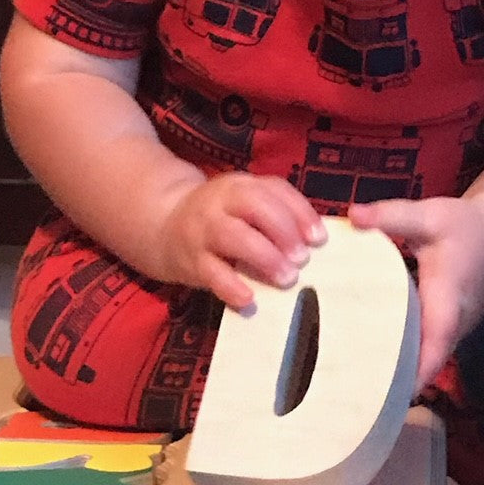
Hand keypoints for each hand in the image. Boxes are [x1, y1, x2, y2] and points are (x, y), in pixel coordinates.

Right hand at [157, 172, 325, 308]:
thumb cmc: (220, 217)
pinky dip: (231, 287)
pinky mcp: (191, 260)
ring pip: (234, 237)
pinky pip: (211, 273)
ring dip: (265, 257)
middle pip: (254, 206)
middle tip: (303, 259)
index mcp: (239, 186)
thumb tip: (314, 239)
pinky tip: (249, 298)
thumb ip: (276, 212)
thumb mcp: (244, 202)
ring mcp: (203, 230)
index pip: (274, 190)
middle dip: (283, 232)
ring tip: (288, 278)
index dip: (300, 212)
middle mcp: (220, 203)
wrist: (164, 225)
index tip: (319, 238)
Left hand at [348, 195, 483, 391]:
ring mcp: (455, 330)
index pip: (436, 341)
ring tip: (354, 383)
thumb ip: (391, 216)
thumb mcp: (429, 215)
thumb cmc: (467, 226)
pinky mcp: (449, 330)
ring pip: (427, 360)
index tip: (390, 391)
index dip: (418, 369)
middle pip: (428, 361)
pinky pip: (428, 351)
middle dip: (397, 379)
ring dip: (399, 372)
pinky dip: (405, 359)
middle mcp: (455, 322)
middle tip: (352, 392)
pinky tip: (370, 359)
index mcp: (449, 296)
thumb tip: (352, 217)